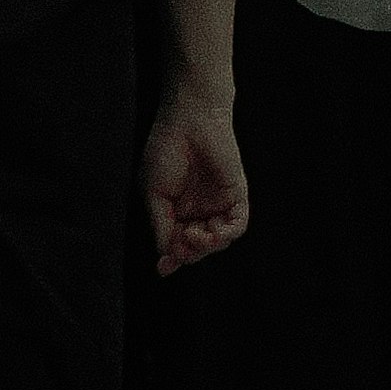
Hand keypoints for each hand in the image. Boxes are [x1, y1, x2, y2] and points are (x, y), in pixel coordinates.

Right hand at [142, 81, 247, 275]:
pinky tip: (210, 233)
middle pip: (197, 246)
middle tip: (178, 250)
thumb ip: (160, 224)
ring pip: (217, 240)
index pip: (177, 242)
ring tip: (192, 237)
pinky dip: (225, 235)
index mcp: (177, 209)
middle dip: (188, 253)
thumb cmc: (166, 149)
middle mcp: (199, 210)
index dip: (171, 258)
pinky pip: (236, 225)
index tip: (163, 269)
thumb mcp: (154, 192)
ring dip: (205, 247)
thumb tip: (165, 254)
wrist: (189, 120)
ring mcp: (218, 204)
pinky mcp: (236, 196)